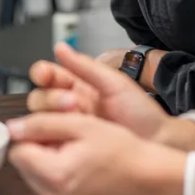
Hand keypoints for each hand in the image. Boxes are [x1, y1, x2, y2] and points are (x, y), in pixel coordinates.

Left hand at [7, 113, 186, 194]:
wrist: (153, 182)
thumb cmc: (123, 150)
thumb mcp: (83, 125)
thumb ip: (43, 123)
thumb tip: (12, 128)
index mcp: (54, 175)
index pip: (18, 153)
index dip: (34, 139)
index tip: (55, 136)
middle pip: (26, 172)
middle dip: (41, 157)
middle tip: (71, 149)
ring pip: (40, 188)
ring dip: (52, 175)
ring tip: (81, 165)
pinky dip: (64, 194)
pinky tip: (87, 183)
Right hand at [28, 42, 170, 140]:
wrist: (155, 141)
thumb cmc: (140, 112)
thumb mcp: (114, 83)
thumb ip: (85, 66)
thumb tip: (60, 47)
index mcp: (78, 85)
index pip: (48, 76)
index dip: (42, 73)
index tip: (44, 75)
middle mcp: (69, 105)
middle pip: (39, 98)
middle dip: (50, 98)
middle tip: (72, 102)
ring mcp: (69, 126)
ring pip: (41, 119)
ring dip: (51, 116)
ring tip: (76, 116)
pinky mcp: (70, 146)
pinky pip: (50, 141)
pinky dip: (50, 136)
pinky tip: (63, 134)